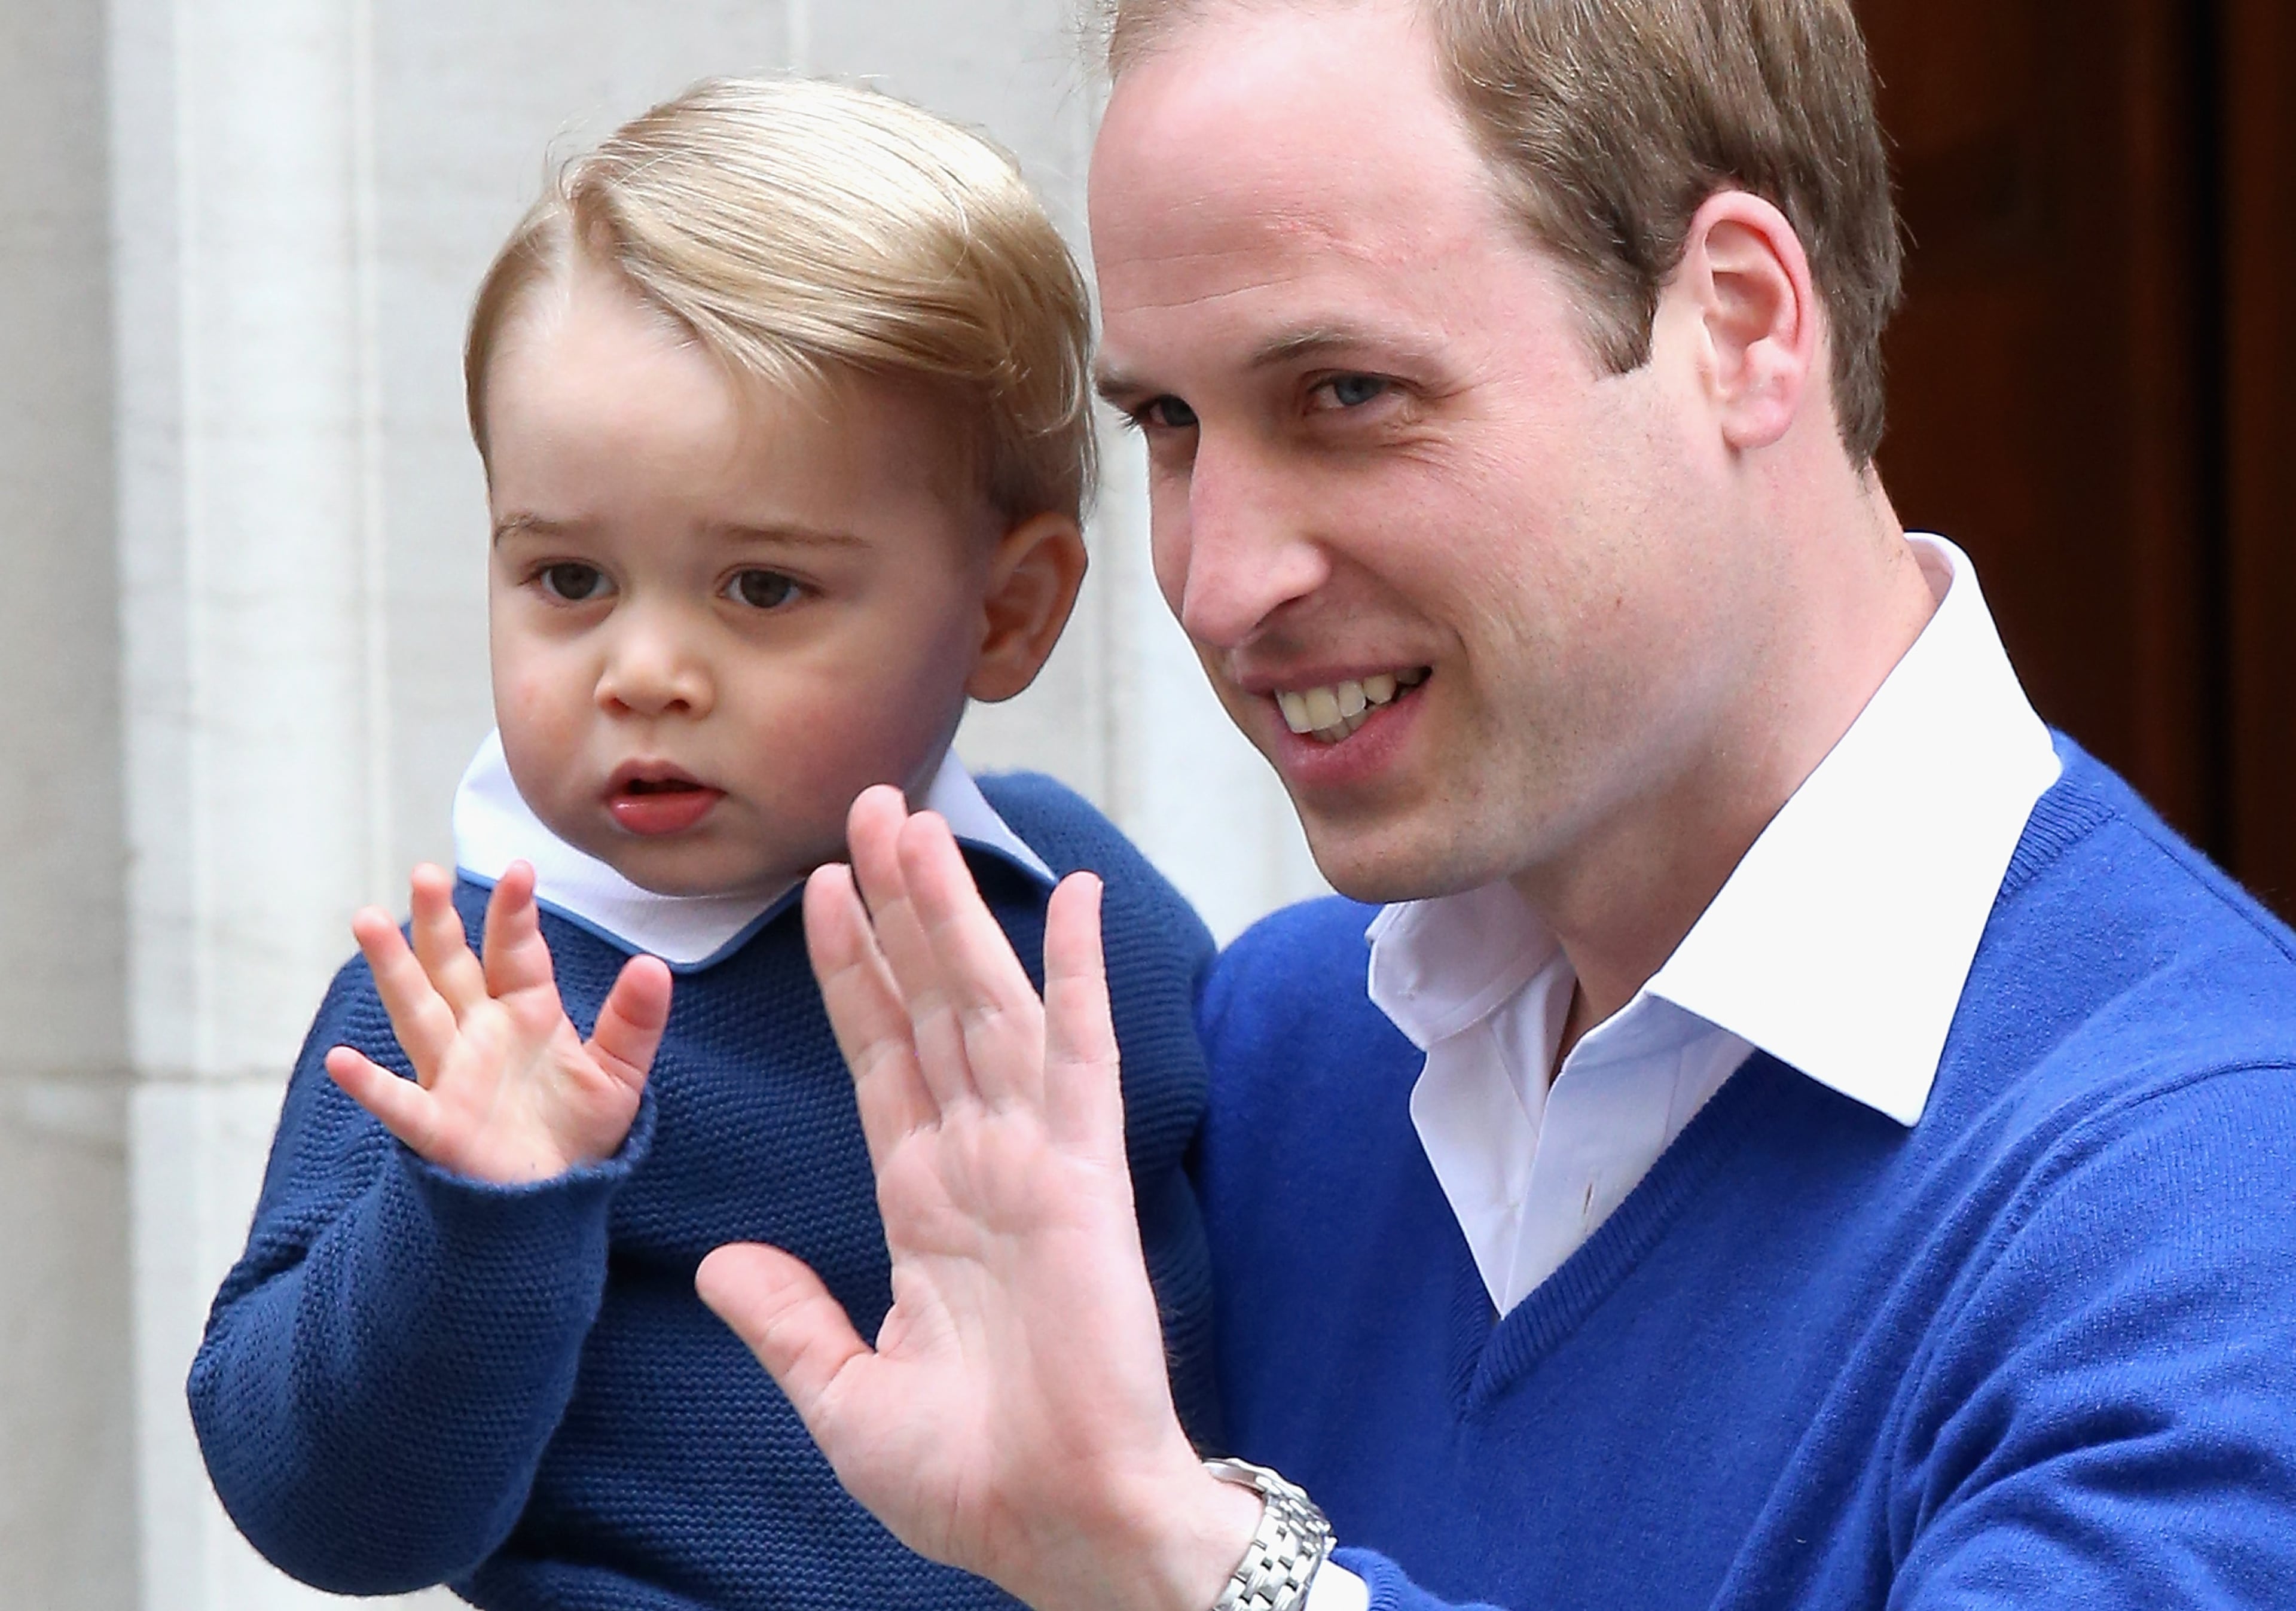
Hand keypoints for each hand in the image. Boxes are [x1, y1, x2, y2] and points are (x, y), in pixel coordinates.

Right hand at [325, 861, 671, 1184]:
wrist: (560, 1196)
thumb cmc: (581, 1128)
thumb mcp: (621, 1072)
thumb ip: (634, 1021)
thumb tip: (655, 965)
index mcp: (527, 1012)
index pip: (516, 952)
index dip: (514, 913)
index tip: (518, 869)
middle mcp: (481, 1034)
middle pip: (452, 967)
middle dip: (438, 922)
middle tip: (425, 874)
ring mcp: (453, 1076)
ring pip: (417, 1013)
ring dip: (393, 969)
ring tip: (367, 921)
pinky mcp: (438, 1127)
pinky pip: (400, 1104)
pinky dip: (370, 1085)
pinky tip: (342, 1060)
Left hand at [695, 788, 1259, 1610]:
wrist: (1058, 1527)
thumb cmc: (968, 1481)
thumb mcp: (842, 1398)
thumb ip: (786, 1320)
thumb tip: (721, 1263)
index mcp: (922, 1204)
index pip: (879, 1056)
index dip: (849, 972)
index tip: (820, 890)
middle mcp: (977, 1162)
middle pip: (928, 1003)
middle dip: (895, 907)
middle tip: (869, 809)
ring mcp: (1033, 1158)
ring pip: (985, 1004)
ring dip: (951, 914)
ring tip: (915, 825)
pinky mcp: (1084, 1174)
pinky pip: (1080, 1053)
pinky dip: (1077, 972)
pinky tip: (1070, 899)